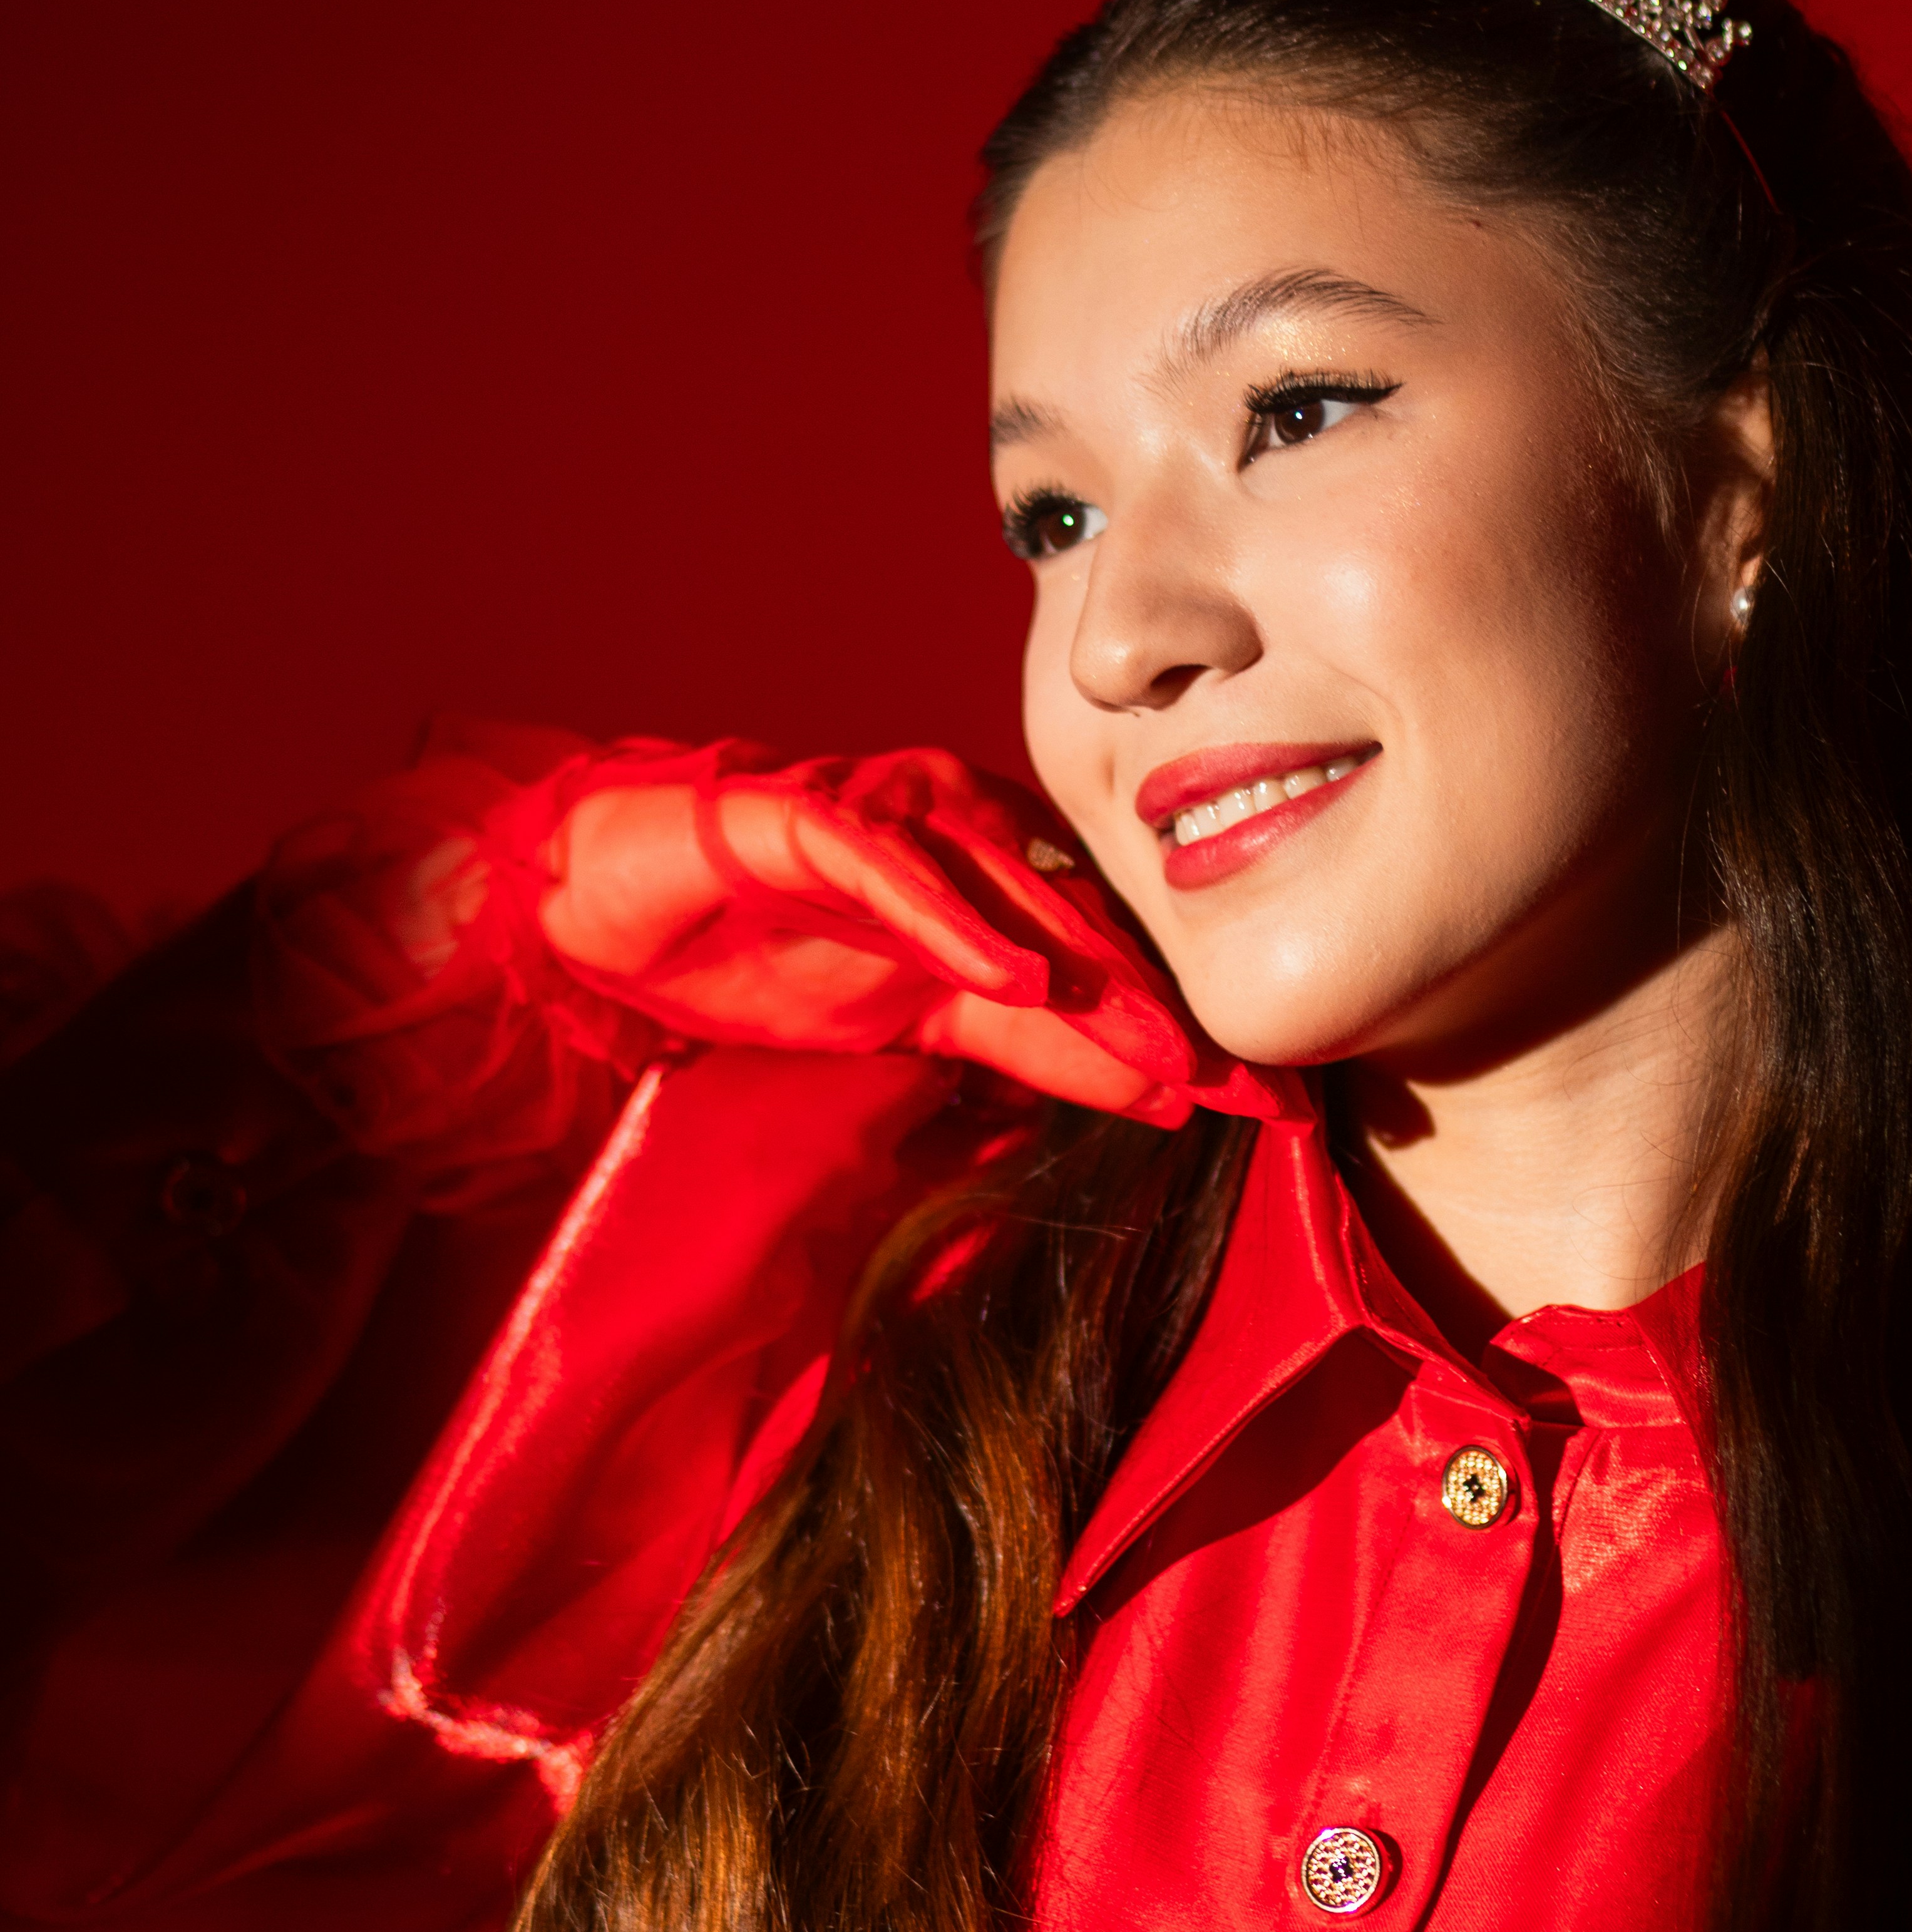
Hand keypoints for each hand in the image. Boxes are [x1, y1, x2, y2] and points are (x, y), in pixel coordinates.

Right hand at [533, 744, 1278, 1126]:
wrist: (615, 901)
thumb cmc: (770, 950)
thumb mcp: (920, 1024)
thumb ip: (1034, 1048)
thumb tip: (1165, 1096)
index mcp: (994, 881)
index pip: (1107, 970)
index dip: (1188, 1040)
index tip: (1275, 1113)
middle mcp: (960, 834)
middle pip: (1084, 931)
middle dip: (1170, 1016)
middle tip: (1257, 1090)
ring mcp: (887, 820)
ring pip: (1009, 898)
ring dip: (1091, 977)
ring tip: (1168, 1048)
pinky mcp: (807, 818)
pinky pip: (893, 872)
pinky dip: (955, 927)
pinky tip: (1014, 981)